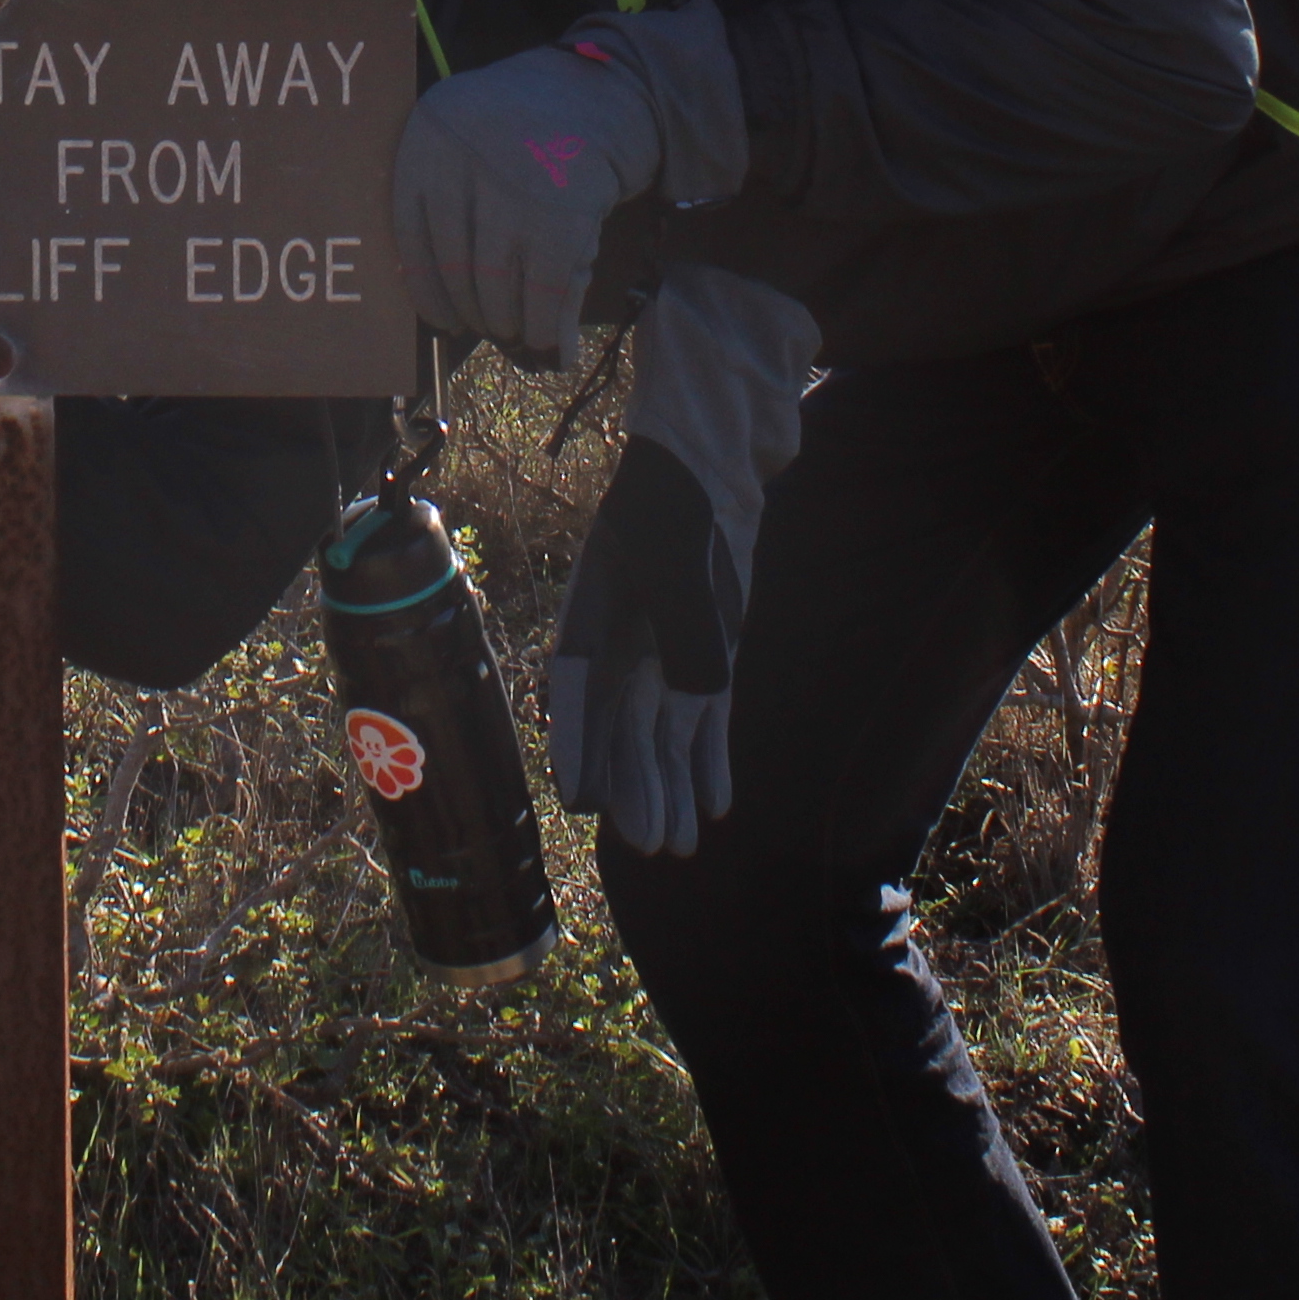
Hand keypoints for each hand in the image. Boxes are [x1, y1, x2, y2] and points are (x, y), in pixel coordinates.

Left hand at [386, 8, 746, 363]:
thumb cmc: (535, 130)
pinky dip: (547, 327)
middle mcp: (462, 161)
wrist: (613, 93)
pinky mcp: (563, 215)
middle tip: (494, 327)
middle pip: (456, 269)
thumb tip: (439, 313)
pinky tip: (553, 344)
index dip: (427, 290)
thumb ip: (455, 212)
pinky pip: (544, 293)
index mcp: (427, 138)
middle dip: (476, 313)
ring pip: (497, 289)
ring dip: (510, 326)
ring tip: (521, 332)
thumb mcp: (478, 148)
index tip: (444, 319)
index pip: (410, 236)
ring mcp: (512, 189)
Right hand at [546, 262, 813, 859]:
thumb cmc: (682, 493)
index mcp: (597, 611)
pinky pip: (708, 712)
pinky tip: (717, 801)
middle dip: (639, 785)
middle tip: (652, 847)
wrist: (716, 452)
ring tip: (680, 845)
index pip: (583, 690)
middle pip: (628, 724)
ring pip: (668, 728)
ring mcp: (669, 643)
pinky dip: (712, 755)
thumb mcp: (679, 557)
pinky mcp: (712, 645)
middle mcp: (627, 637)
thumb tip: (691, 706)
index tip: (581, 801)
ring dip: (674, 782)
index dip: (582, 746)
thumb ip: (685, 632)